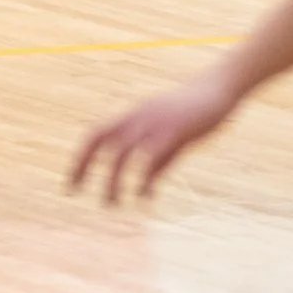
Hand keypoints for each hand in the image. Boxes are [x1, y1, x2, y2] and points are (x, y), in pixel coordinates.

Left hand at [69, 67, 245, 205]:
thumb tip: (146, 186)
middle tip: (74, 191)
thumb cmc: (196, 112)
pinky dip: (144, 179)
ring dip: (113, 180)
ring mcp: (154, 123)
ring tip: (111, 204)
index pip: (97, 134)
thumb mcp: (172, 133)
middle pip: (100, 139)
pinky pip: (151, 157)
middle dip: (82, 164)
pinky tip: (144, 196)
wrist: (220, 88)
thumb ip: (158, 158)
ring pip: (122, 153)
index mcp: (134, 116)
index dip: (81, 157)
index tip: (72, 182)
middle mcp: (138, 117)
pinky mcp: (174, 131)